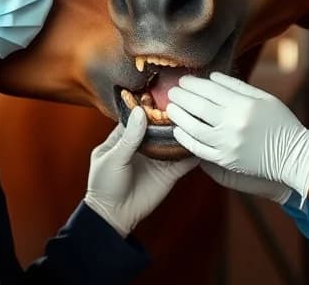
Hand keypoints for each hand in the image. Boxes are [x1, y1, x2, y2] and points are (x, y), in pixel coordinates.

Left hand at [84, 107, 197, 236]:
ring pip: (174, 141)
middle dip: (171, 116)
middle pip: (160, 126)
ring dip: (185, 132)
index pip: (139, 116)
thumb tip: (140, 112)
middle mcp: (144, 145)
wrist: (113, 216)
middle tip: (186, 103)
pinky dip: (194, 152)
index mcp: (125, 137)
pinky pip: (184, 161)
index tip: (163, 92)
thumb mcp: (112, 159)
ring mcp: (158, 158)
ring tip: (198, 118)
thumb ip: (129, 137)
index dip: (149, 105)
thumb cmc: (104, 185)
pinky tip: (204, 142)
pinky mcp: (170, 172)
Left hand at [165, 72, 308, 202]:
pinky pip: (198, 149)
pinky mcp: (226, 161)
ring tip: (171, 108)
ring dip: (179, 116)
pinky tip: (178, 130)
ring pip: (193, 128)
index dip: (194, 84)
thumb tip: (212, 77)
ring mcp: (228, 144)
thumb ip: (237, 86)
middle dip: (182, 97)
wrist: (293, 156)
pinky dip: (185, 139)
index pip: (210, 90)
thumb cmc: (281, 123)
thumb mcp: (265, 98)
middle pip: (198, 106)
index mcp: (244, 105)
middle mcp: (233, 124)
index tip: (183, 80)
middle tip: (172, 91)